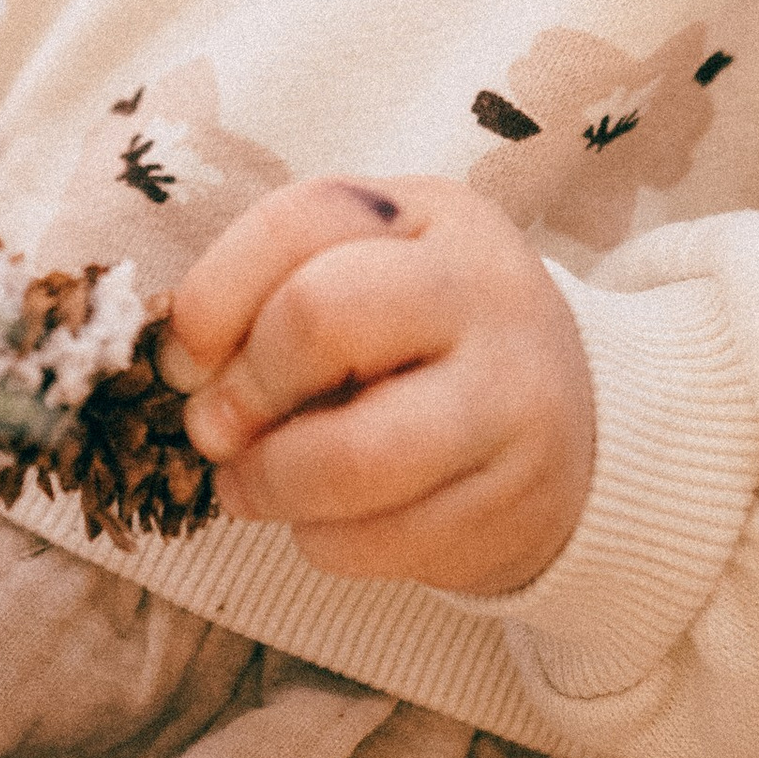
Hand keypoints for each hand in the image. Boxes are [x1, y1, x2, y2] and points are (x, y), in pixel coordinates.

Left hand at [159, 177, 595, 599]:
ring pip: (350, 457)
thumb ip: (277, 291)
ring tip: (249, 486)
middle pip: (319, 316)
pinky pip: (381, 541)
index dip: (212, 296)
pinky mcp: (517, 504)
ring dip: (268, 484)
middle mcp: (485, 292)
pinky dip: (323, 542)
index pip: (299, 221)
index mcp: (435, 216)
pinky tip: (326, 521)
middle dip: (242, 387)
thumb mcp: (369, 273)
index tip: (181, 360)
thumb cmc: (426, 342)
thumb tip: (184, 370)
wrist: (577, 429)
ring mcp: (513, 401)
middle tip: (214, 428)